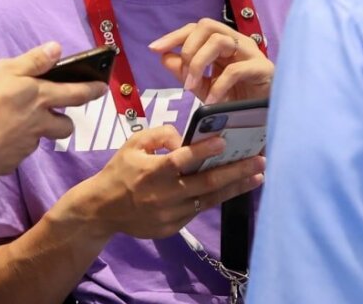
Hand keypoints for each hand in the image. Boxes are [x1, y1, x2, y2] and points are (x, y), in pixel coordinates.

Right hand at [0, 42, 107, 176]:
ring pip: (40, 140)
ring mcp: (26, 145)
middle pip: (65, 126)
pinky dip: (11, 147)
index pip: (76, 93)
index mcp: (41, 97)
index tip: (103, 89)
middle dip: (66, 121)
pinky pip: (16, 153)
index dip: (92, 90)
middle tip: (56, 116)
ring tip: (18, 126)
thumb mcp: (6, 70)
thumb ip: (33, 61)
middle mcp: (40, 123)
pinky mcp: (11, 162)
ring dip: (37, 133)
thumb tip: (57, 48)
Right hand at [57, 125, 265, 240]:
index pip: (181, 160)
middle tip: (260, 160)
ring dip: (235, 187)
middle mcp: (164, 195)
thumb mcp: (133, 144)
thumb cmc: (120, 171)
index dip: (203, 151)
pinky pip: (199, 210)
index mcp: (152, 172)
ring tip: (257, 176)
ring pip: (209, 199)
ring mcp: (170, 214)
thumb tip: (186, 140)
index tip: (224, 141)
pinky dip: (217, 198)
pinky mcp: (173, 227)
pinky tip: (233, 188)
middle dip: (236, 171)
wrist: (103, 210)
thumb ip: (160, 135)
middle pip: (206, 183)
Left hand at [149, 18, 273, 104]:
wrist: (264, 119)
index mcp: (223, 43)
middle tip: (183, 78)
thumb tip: (164, 56)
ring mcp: (252, 53)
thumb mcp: (204, 87)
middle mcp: (237, 42)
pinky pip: (235, 70)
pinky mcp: (263, 69)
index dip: (174, 36)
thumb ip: (185, 72)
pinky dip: (218, 86)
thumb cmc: (237, 100)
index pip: (196, 28)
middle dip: (188, 48)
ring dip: (198, 64)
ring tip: (192, 88)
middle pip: (207, 25)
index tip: (154, 49)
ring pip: (219, 41)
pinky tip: (211, 100)